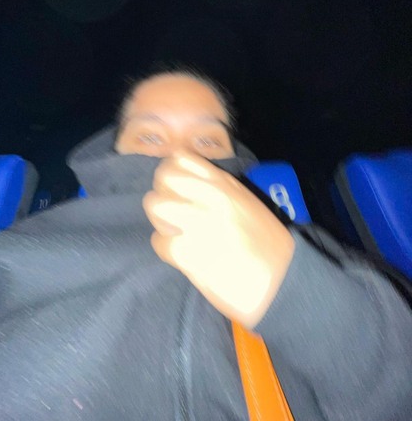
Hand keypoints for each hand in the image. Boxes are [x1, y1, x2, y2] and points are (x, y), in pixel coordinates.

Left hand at [143, 150, 294, 327]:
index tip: (178, 190)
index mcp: (224, 183)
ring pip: (155, 205)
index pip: (181, 158)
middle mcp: (211, 195)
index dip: (172, 174)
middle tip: (173, 215)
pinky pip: (160, 241)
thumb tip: (188, 184)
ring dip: (162, 221)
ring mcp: (199, 221)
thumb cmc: (265, 243)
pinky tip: (181, 256)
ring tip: (176, 234)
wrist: (282, 280)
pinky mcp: (190, 251)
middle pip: (163, 176)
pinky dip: (167, 250)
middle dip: (164, 195)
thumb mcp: (245, 202)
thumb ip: (219, 189)